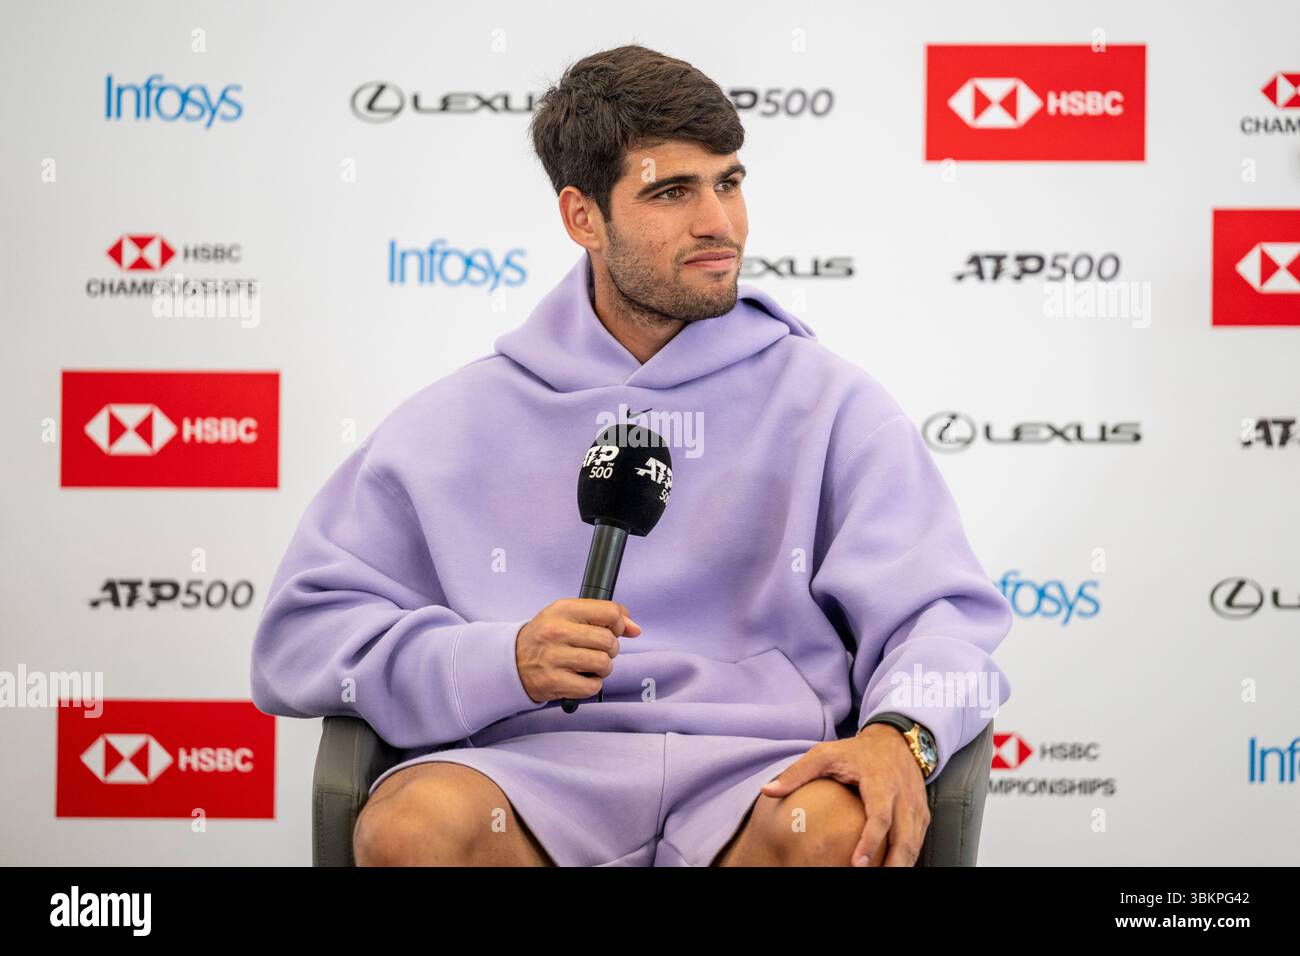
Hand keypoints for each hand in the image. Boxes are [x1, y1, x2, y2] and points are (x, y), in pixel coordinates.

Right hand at [514, 599, 640, 703]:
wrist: (511, 661)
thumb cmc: (547, 636)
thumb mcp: (569, 616)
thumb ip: (603, 616)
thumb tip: (635, 629)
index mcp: (562, 609)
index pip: (609, 612)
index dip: (619, 623)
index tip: (613, 629)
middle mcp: (556, 632)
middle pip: (609, 641)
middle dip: (610, 648)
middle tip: (597, 650)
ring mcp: (553, 658)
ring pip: (603, 663)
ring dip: (603, 668)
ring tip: (589, 665)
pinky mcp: (554, 682)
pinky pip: (593, 686)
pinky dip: (592, 685)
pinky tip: (580, 678)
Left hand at [759, 724, 930, 866]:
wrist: (896, 740)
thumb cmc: (856, 751)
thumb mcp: (825, 754)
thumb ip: (797, 773)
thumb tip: (767, 791)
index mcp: (879, 781)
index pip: (880, 816)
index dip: (870, 841)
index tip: (858, 864)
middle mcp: (902, 795)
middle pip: (904, 836)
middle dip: (894, 863)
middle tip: (876, 879)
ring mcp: (915, 805)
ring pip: (914, 842)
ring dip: (902, 864)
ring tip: (886, 878)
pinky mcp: (921, 812)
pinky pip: (918, 840)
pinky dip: (908, 857)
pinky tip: (893, 868)